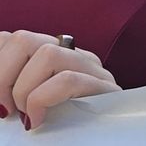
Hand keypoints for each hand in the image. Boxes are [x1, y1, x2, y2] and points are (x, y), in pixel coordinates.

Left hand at [0, 31, 119, 129]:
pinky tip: (37, 120)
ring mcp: (92, 70)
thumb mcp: (19, 108)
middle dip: (2, 77)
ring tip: (24, 115)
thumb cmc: (49, 137)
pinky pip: (68, 80)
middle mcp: (71, 56)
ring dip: (23, 90)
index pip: (12, 39)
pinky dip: (42, 100)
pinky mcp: (106, 89)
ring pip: (48, 53)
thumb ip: (5, 93)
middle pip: (24, 39)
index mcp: (49, 58)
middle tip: (3, 109)